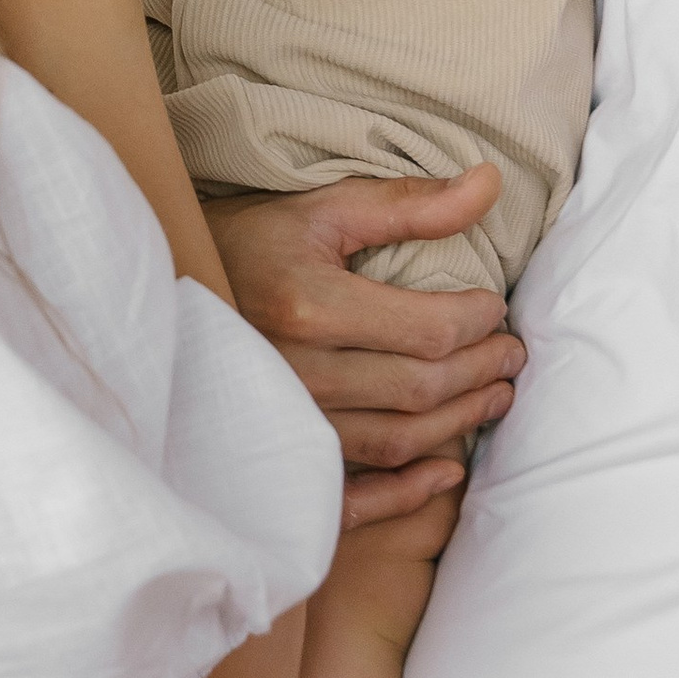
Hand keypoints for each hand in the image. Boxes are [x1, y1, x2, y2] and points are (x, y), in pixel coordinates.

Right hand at [207, 171, 525, 530]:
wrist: (166, 294)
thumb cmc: (250, 245)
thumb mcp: (322, 210)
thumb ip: (408, 205)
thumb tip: (491, 184)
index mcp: (308, 308)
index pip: (429, 331)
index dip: (480, 322)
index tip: (497, 307)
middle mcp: (298, 374)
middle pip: (422, 390)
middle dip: (483, 371)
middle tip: (512, 354)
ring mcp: (288, 423)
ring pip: (400, 441)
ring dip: (461, 421)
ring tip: (494, 394)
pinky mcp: (280, 456)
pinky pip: (354, 494)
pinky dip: (407, 493)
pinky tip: (446, 473)